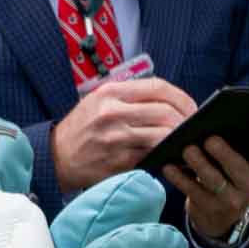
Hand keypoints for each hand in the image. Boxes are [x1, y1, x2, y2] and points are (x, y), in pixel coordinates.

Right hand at [52, 78, 194, 191]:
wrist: (56, 156)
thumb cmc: (81, 128)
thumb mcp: (97, 101)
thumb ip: (129, 96)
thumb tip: (169, 100)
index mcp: (109, 93)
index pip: (158, 87)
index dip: (182, 98)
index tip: (190, 107)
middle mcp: (112, 112)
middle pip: (166, 112)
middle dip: (186, 121)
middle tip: (192, 128)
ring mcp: (116, 137)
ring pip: (164, 134)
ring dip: (179, 139)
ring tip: (183, 141)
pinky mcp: (120, 160)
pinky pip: (154, 155)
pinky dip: (167, 155)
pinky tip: (170, 154)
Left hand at [163, 134, 248, 242]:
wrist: (218, 217)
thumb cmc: (229, 180)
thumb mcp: (244, 169)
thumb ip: (246, 150)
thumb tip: (233, 120)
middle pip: (238, 169)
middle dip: (224, 154)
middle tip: (210, 139)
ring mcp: (229, 200)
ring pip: (213, 180)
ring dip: (199, 164)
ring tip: (187, 150)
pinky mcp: (208, 208)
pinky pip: (191, 191)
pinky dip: (178, 178)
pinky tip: (168, 167)